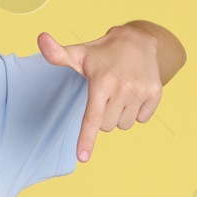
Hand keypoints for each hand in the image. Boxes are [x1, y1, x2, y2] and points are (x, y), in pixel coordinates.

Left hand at [38, 26, 163, 162]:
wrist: (137, 40)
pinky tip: (133, 94)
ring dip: (119, 116)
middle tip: (105, 96)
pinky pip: (142, 120)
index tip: (82, 157)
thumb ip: (57, 54)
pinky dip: (136, 112)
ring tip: (119, 93)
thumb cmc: (101, 53)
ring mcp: (140, 91)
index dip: (87, 139)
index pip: (92, 117)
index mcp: (101, 82)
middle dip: (103, 117)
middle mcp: (122, 87)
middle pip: (106, 126)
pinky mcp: (155, 93)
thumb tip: (40, 39)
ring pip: (123, 125)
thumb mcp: (79, 54)